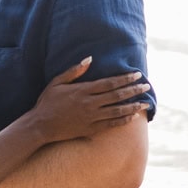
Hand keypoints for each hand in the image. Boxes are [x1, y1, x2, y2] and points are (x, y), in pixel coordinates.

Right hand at [31, 59, 150, 144]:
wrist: (41, 126)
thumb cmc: (47, 102)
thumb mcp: (57, 82)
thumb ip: (74, 71)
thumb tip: (89, 59)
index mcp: (83, 91)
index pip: (110, 83)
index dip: (125, 79)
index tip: (137, 75)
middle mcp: (90, 104)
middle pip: (117, 96)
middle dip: (133, 90)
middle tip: (146, 86)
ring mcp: (91, 118)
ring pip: (117, 111)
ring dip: (133, 106)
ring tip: (145, 103)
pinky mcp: (90, 129)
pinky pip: (111, 124)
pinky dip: (122, 120)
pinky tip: (132, 117)